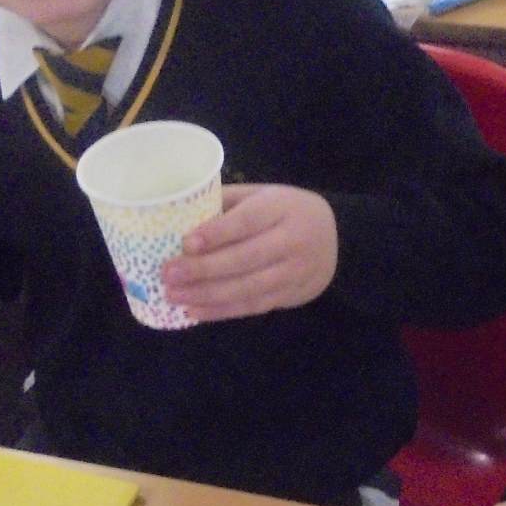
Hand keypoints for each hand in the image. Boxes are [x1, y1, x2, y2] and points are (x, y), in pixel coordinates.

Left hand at [161, 184, 337, 321]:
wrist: (338, 240)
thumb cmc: (287, 211)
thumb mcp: (264, 194)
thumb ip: (227, 202)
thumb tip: (177, 215)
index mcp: (282, 208)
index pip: (247, 221)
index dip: (217, 233)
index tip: (186, 243)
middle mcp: (292, 241)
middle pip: (245, 259)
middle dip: (203, 269)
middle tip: (168, 274)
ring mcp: (294, 272)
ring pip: (247, 288)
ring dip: (207, 295)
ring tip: (173, 296)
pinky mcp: (291, 296)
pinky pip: (253, 306)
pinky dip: (222, 311)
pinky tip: (195, 311)